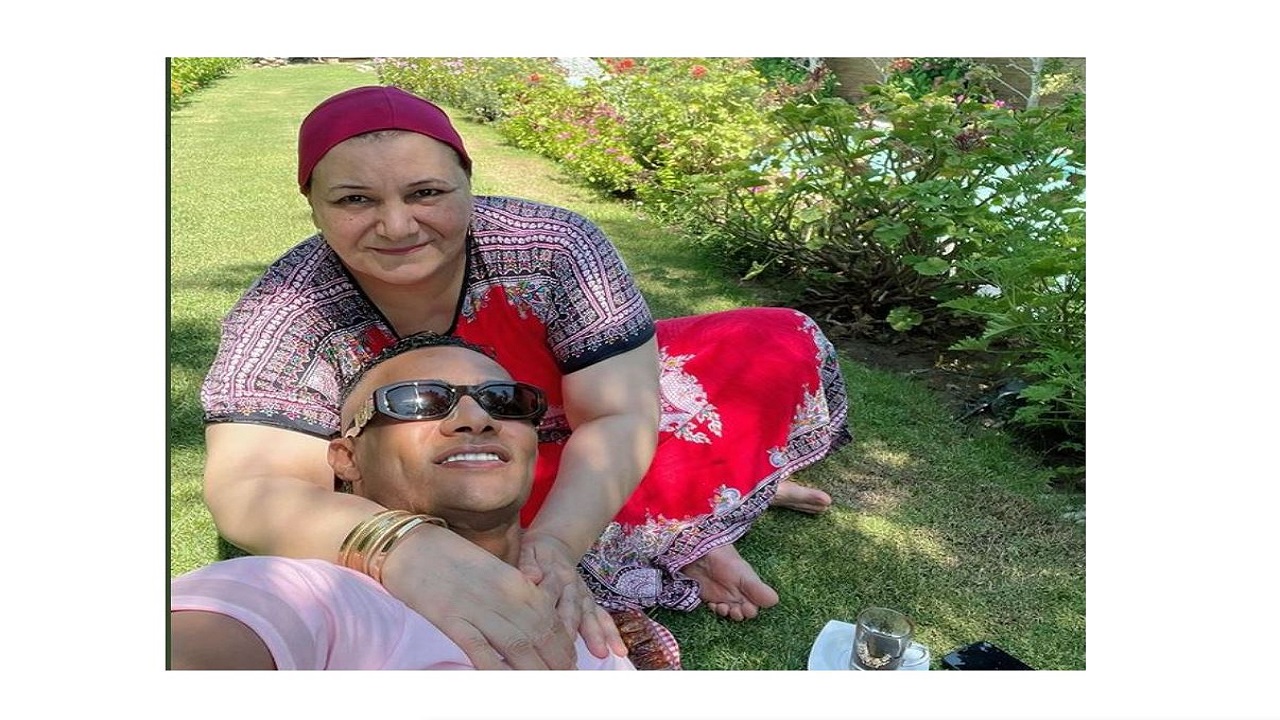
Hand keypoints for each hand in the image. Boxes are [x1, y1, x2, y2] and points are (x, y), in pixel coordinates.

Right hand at [379, 525, 577, 669]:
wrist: (409, 542)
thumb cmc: (450, 556)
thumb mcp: (492, 569)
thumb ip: (514, 592)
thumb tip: (532, 618)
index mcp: (515, 582)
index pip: (550, 619)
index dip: (563, 645)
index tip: (570, 664)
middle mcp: (503, 594)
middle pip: (540, 635)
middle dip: (557, 662)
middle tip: (566, 682)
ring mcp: (478, 607)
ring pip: (517, 645)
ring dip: (536, 671)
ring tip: (547, 690)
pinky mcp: (452, 619)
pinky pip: (479, 649)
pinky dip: (496, 670)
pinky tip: (506, 685)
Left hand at [519, 531, 626, 659]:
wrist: (554, 542)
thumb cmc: (537, 553)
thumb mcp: (529, 551)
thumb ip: (529, 564)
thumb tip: (531, 576)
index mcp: (559, 576)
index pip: (560, 601)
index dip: (563, 620)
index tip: (563, 639)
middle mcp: (575, 587)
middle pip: (579, 612)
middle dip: (585, 633)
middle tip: (589, 651)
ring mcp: (584, 595)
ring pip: (593, 616)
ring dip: (600, 635)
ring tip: (603, 653)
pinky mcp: (589, 601)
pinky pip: (602, 617)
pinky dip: (611, 633)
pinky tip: (619, 650)